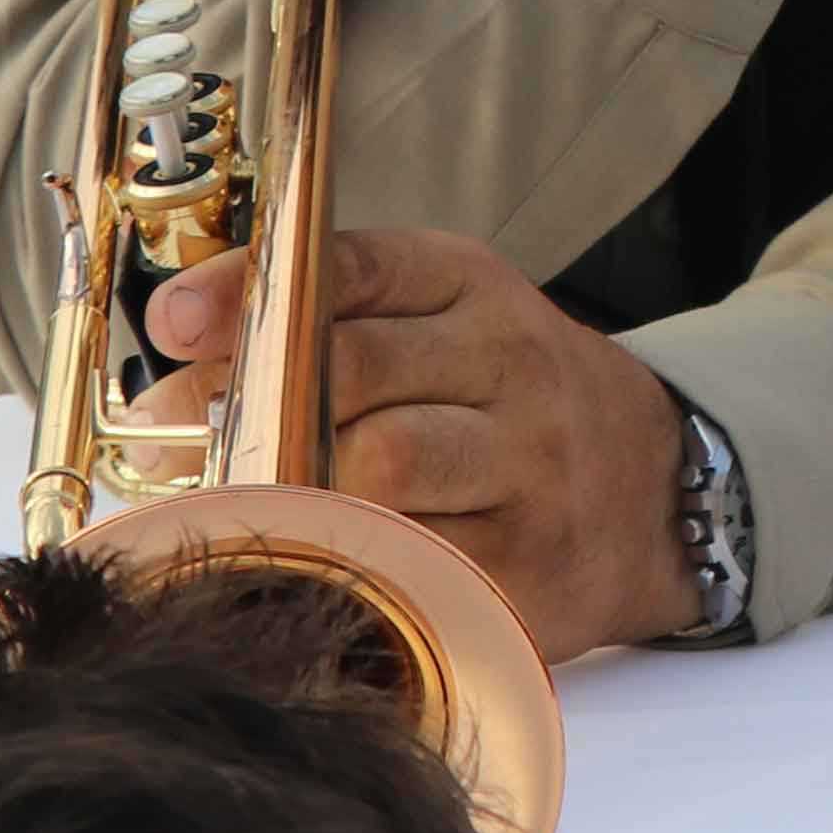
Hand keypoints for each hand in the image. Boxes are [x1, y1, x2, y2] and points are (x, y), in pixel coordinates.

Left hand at [143, 226, 698, 657]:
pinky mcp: (530, 564)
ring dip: (290, 491)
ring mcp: (527, 466)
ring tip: (242, 507)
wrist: (661, 487)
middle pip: (352, 373)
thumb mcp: (445, 324)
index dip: (248, 294)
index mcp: (472, 289)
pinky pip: (412, 563)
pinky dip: (345, 564)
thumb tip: (182, 364)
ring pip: (382, 469)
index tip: (171, 324)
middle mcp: (509, 362)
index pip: (350, 268)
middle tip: (179, 447)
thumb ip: (333, 326)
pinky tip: (313, 563)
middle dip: (247, 411)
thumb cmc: (509, 403)